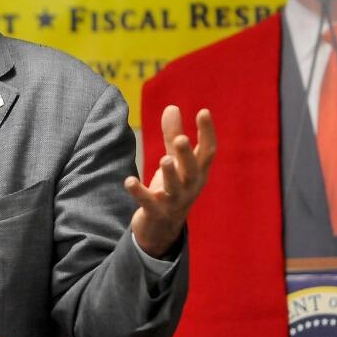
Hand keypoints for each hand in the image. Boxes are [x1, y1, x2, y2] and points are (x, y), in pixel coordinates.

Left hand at [124, 106, 215, 257]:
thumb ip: (172, 136)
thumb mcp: (175, 163)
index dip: (207, 133)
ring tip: (164, 160)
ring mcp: (174, 202)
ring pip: (175, 188)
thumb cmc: (172, 188)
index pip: (208, 152)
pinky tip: (128, 181)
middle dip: (187, 155)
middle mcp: (190, 187)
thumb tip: (172, 107)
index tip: (203, 112)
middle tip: (180, 139)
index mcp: (198, 173)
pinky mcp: (156, 213)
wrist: (162, 229)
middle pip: (192, 170)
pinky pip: (148, 203)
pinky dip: (139, 192)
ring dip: (170, 174)